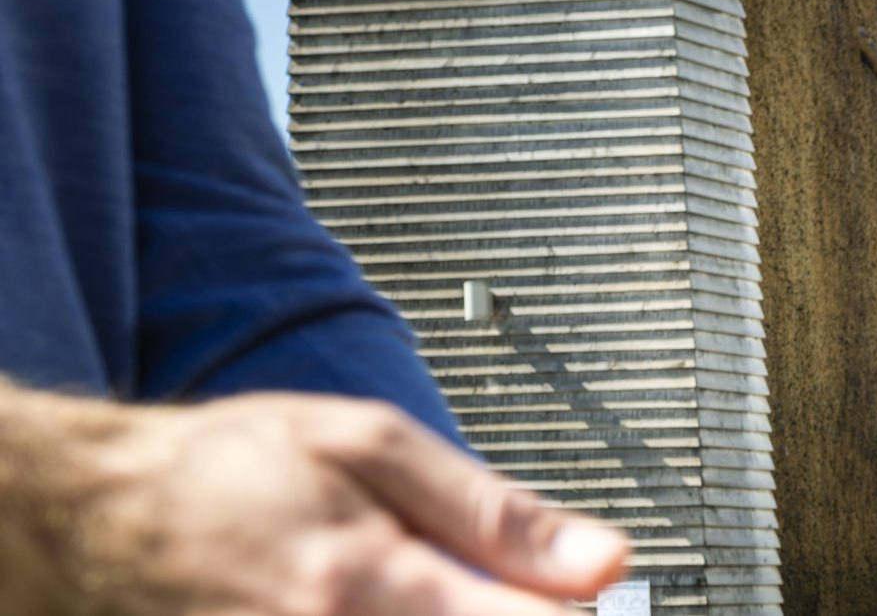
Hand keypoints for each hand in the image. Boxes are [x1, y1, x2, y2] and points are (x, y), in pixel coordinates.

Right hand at [4, 389, 630, 615]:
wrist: (98, 518)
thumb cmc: (228, 470)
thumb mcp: (373, 448)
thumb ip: (498, 514)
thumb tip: (606, 560)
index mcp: (373, 586)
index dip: (579, 614)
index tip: (584, 591)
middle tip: (504, 591)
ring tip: (439, 591)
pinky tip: (403, 605)